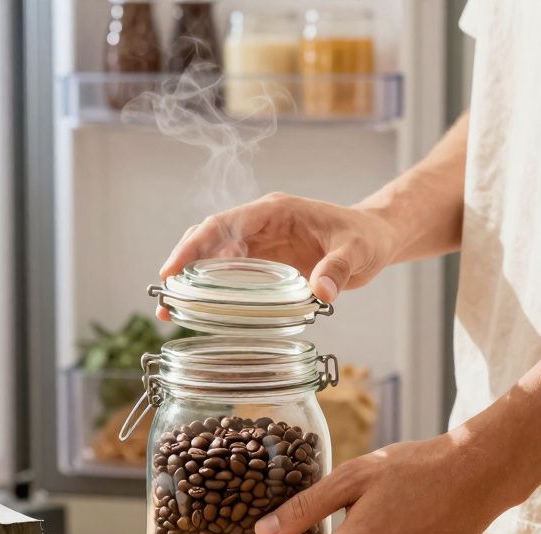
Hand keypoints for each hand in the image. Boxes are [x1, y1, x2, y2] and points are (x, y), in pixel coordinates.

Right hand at [157, 193, 399, 317]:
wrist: (375, 239)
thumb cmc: (366, 238)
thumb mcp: (357, 251)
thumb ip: (339, 268)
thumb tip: (321, 294)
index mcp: (274, 212)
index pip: (223, 224)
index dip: (195, 246)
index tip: (174, 270)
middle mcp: (260, 225)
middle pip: (209, 240)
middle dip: (184, 266)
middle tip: (165, 298)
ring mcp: (259, 244)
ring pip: (214, 259)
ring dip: (192, 283)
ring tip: (171, 312)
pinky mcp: (264, 264)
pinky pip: (231, 276)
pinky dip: (213, 293)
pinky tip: (200, 315)